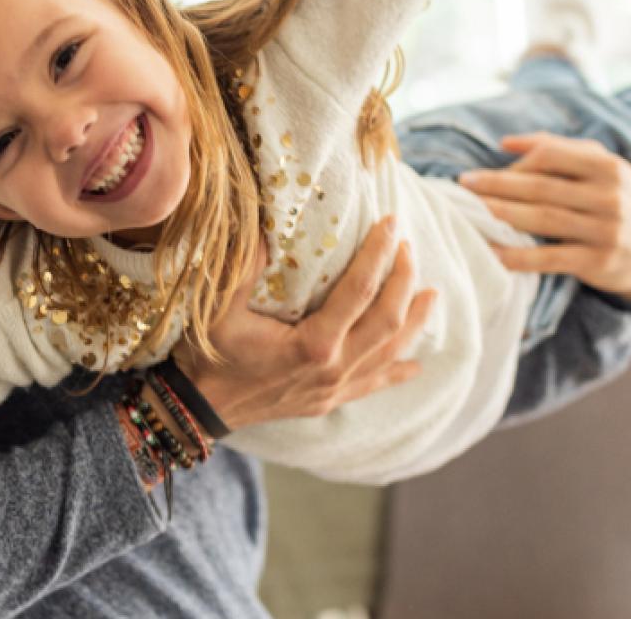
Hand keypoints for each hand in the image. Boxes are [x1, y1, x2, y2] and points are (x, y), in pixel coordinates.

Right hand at [178, 217, 433, 429]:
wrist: (199, 407)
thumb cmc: (209, 355)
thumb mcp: (220, 307)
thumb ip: (246, 266)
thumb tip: (266, 223)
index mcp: (312, 344)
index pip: (361, 290)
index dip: (379, 254)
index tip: (391, 224)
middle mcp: (333, 368)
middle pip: (387, 320)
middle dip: (404, 281)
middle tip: (409, 249)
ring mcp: (335, 388)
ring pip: (390, 353)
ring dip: (415, 322)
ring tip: (431, 294)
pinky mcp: (330, 401)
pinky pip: (374, 385)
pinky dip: (398, 372)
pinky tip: (417, 365)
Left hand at [458, 133, 630, 299]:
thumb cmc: (614, 199)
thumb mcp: (600, 167)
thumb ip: (556, 148)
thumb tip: (505, 142)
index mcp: (608, 166)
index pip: (551, 156)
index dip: (514, 163)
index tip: (481, 173)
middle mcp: (610, 196)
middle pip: (542, 188)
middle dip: (497, 187)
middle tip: (464, 187)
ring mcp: (606, 230)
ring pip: (543, 220)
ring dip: (503, 217)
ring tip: (472, 214)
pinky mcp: (599, 261)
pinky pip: (550, 258)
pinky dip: (519, 256)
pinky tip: (493, 252)